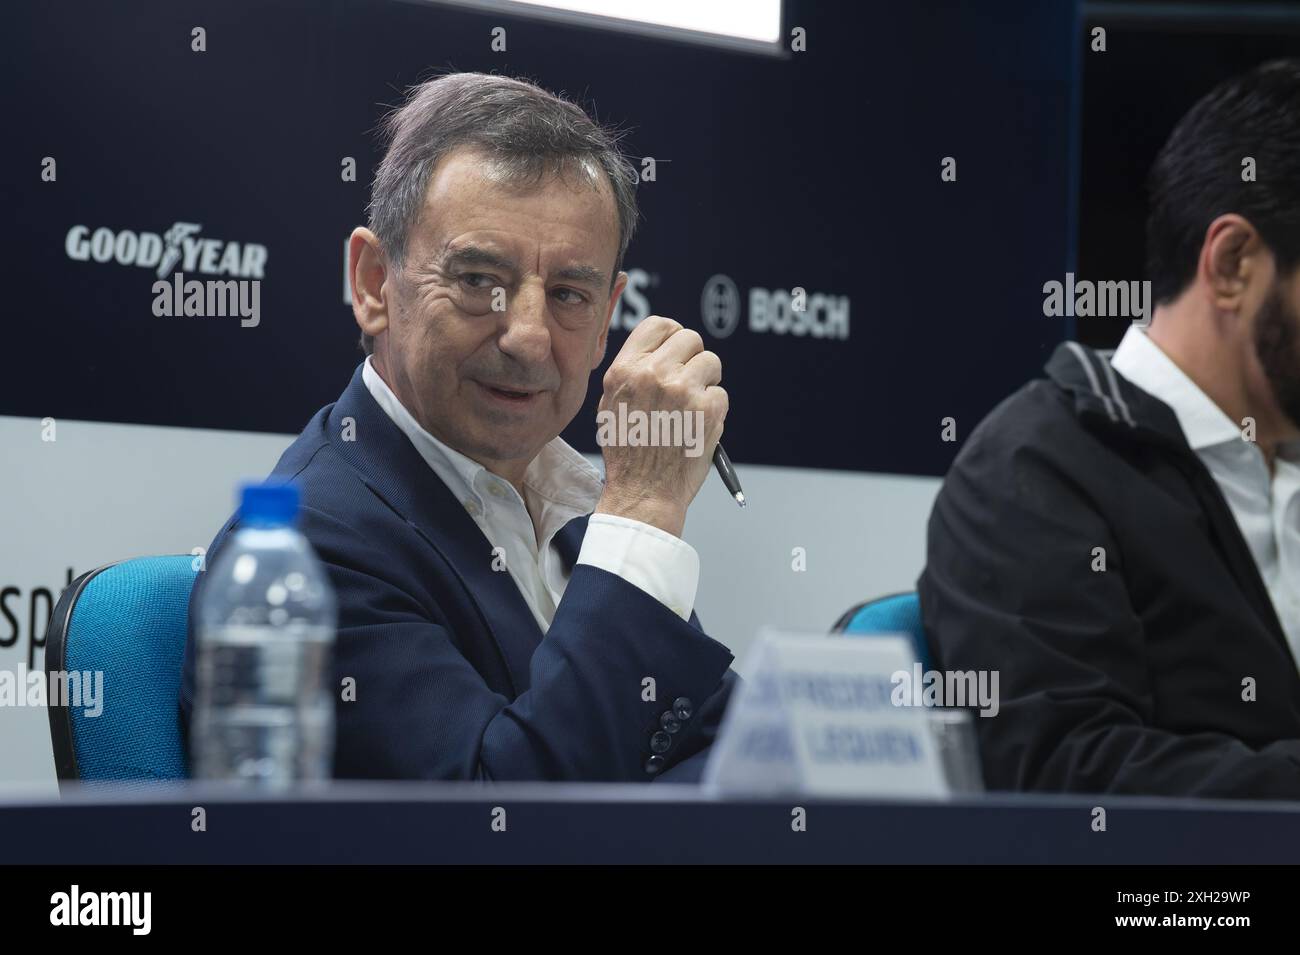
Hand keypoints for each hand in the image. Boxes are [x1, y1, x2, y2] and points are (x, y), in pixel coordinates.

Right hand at [594, 316, 727, 537]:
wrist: (643, 492)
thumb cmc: (628, 453)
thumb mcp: (611, 404)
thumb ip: (633, 372)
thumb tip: (660, 348)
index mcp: (626, 369)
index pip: (659, 324)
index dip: (673, 335)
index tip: (677, 351)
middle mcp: (653, 373)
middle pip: (690, 338)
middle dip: (693, 358)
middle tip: (688, 383)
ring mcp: (682, 389)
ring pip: (711, 362)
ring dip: (707, 382)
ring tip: (691, 408)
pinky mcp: (707, 408)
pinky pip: (721, 393)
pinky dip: (714, 410)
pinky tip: (696, 427)